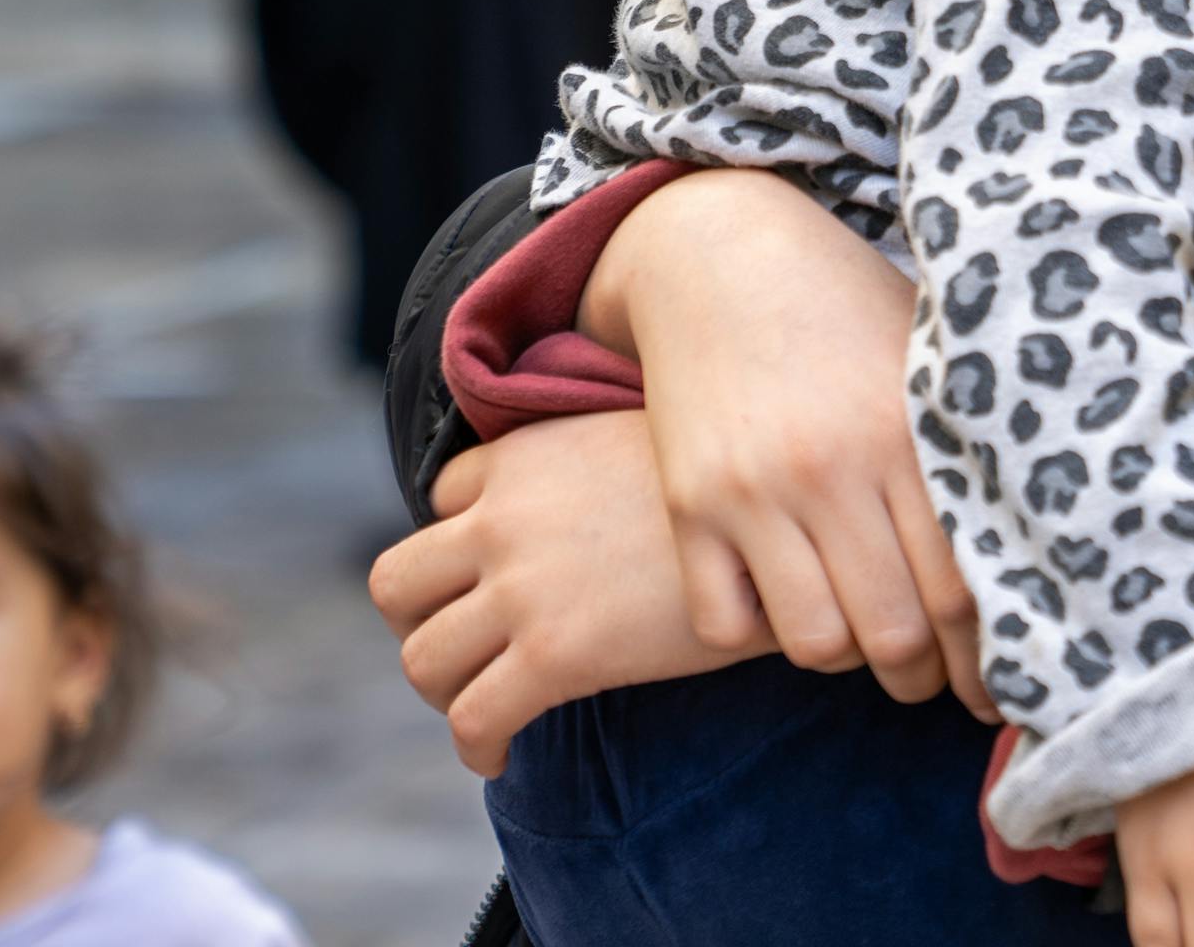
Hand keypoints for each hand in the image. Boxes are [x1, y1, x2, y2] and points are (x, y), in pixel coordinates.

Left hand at [368, 411, 761, 774]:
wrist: (795, 534)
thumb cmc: (745, 489)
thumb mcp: (654, 439)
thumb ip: (599, 460)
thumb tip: (604, 493)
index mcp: (527, 456)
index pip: (444, 495)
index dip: (462, 539)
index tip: (491, 573)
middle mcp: (504, 519)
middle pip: (397, 583)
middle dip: (417, 622)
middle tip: (460, 647)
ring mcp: (523, 589)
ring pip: (422, 659)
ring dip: (442, 689)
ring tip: (480, 704)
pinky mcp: (554, 656)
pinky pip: (474, 716)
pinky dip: (475, 745)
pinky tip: (500, 754)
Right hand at [587, 166, 993, 721]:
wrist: (718, 254)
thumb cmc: (847, 309)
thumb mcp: (927, 358)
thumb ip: (973, 442)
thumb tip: (1054, 540)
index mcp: (909, 433)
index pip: (965, 586)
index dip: (991, 656)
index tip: (1009, 681)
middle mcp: (832, 468)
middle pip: (896, 631)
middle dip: (927, 679)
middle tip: (939, 682)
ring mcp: (753, 490)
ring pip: (816, 641)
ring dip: (849, 660)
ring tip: (868, 643)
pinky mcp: (688, 504)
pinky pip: (724, 624)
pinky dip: (759, 635)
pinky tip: (789, 604)